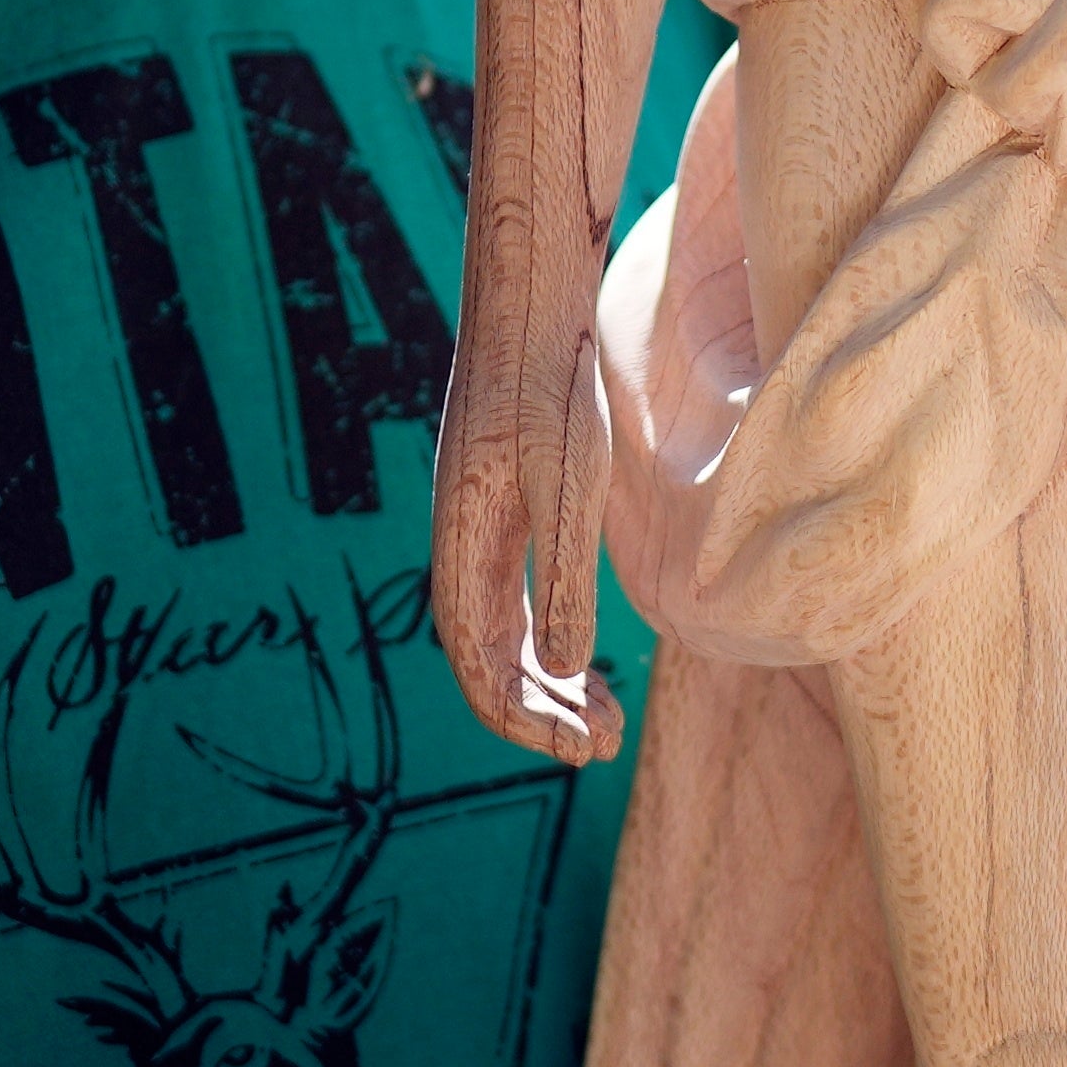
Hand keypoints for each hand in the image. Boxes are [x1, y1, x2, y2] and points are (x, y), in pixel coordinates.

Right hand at [420, 321, 619, 765]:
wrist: (529, 314)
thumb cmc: (550, 392)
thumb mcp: (568, 486)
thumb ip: (565, 575)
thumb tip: (564, 666)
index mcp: (464, 552)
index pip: (480, 668)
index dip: (524, 720)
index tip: (579, 752)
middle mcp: (460, 553)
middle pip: (491, 665)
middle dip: (543, 715)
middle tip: (603, 749)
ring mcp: (477, 538)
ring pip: (504, 641)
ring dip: (550, 687)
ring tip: (605, 723)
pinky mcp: (500, 519)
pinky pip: (515, 605)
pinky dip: (549, 645)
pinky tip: (586, 665)